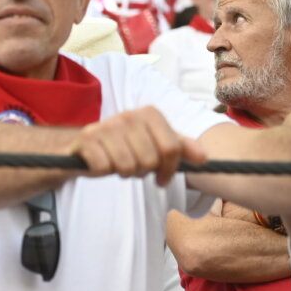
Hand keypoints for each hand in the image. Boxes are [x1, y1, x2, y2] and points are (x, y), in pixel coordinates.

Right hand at [68, 107, 207, 185]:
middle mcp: (128, 115)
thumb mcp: (156, 145)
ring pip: (128, 166)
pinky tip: (102, 162)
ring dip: (124, 173)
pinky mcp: (86, 138)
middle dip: (143, 171)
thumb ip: (181, 148)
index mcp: (149, 113)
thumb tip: (204, 159)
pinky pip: (104, 167)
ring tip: (119, 165)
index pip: (172, 149)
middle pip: (150, 160)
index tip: (162, 177)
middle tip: (135, 167)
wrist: (87, 147)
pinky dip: (104, 171)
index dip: (169, 169)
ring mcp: (106, 125)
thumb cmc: (126, 147)